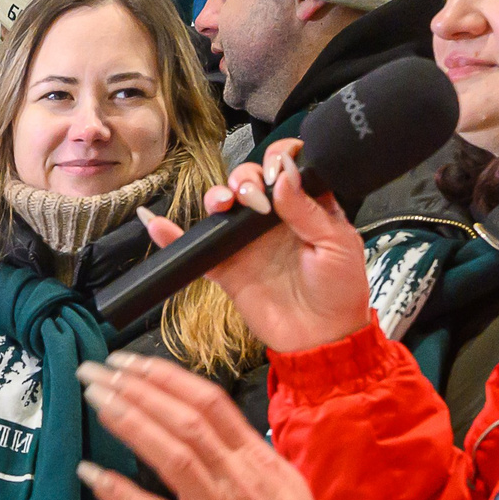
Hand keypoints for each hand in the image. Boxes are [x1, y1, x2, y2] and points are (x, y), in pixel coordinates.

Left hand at [77, 353, 337, 499]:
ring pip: (169, 452)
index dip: (165, 376)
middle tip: (97, 371)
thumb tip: (216, 426)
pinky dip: (119, 491)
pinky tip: (90, 472)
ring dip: (128, 421)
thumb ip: (247, 451)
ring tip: (95, 399)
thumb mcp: (282, 479)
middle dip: (137, 388)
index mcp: (254, 455)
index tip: (130, 363)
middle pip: (183, 417)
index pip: (207, 400)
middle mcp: (233, 473)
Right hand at [139, 138, 371, 353]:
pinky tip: (158, 224)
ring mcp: (247, 242)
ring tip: (223, 205)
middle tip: (253, 199)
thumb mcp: (337, 244)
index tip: (276, 172)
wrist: (322, 339)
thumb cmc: (340, 291)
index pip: (286, 168)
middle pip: (248, 181)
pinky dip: (173, 235)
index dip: (277, 160)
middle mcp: (273, 219)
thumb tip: (284, 175)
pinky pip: (197, 248)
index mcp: (305, 206)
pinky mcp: (227, 268)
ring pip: (222, 207)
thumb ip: (308, 209)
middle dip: (244, 179)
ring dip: (216, 197)